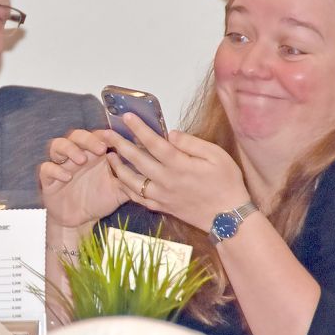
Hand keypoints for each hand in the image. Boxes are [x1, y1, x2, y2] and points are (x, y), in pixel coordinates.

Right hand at [40, 129, 128, 228]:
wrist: (79, 221)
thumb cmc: (98, 200)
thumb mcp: (118, 191)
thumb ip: (131, 179)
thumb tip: (152, 171)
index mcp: (94, 155)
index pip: (97, 136)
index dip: (104, 134)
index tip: (115, 138)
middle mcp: (76, 156)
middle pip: (76, 135)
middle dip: (87, 138)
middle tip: (100, 148)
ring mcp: (61, 165)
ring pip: (57, 145)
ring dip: (69, 149)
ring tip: (81, 159)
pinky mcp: (48, 179)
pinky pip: (46, 168)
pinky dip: (55, 170)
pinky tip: (66, 176)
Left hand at [103, 113, 249, 231]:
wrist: (228, 217)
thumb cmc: (226, 183)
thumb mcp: (217, 156)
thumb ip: (192, 143)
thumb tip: (170, 134)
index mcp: (180, 165)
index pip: (154, 143)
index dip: (139, 128)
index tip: (126, 117)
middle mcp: (167, 180)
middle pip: (137, 159)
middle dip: (120, 144)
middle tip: (107, 133)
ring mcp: (162, 196)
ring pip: (132, 180)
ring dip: (118, 166)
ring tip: (109, 154)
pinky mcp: (161, 207)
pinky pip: (137, 198)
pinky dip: (126, 188)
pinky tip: (120, 178)